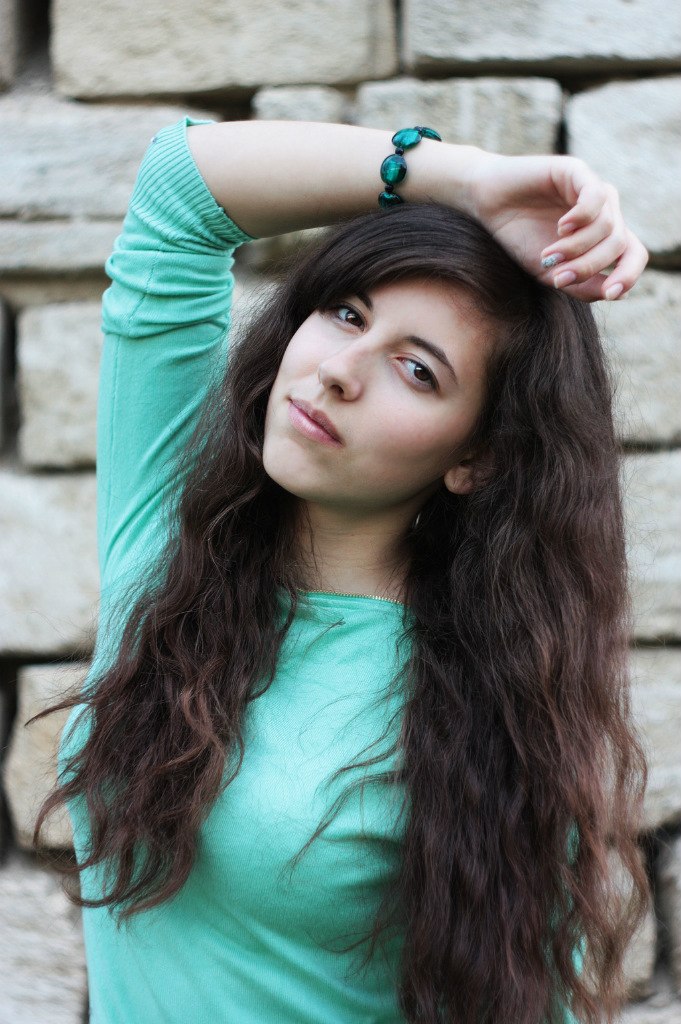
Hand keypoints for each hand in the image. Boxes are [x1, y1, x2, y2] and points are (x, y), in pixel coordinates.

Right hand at [464, 151, 648, 301]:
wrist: (486, 205)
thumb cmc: (518, 237)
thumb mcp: (550, 273)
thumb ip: (583, 286)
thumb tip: (616, 292)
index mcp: (603, 236)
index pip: (634, 255)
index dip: (629, 276)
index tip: (611, 294)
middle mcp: (605, 211)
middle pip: (619, 245)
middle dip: (590, 267)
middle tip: (558, 278)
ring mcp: (593, 190)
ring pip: (608, 226)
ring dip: (578, 248)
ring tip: (548, 255)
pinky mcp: (577, 172)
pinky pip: (596, 198)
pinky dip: (581, 219)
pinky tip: (560, 228)